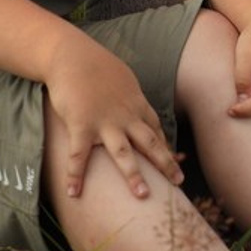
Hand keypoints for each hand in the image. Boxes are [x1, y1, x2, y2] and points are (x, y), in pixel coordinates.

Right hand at [46, 37, 182, 198]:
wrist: (73, 55)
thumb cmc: (96, 66)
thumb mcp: (123, 79)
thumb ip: (131, 96)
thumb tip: (137, 105)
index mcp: (136, 105)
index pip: (156, 131)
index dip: (167, 149)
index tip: (178, 164)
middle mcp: (125, 116)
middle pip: (150, 143)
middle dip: (165, 164)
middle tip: (178, 183)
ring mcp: (104, 122)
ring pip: (123, 153)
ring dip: (133, 175)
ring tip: (143, 196)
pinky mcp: (81, 124)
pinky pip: (79, 155)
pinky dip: (75, 175)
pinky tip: (73, 193)